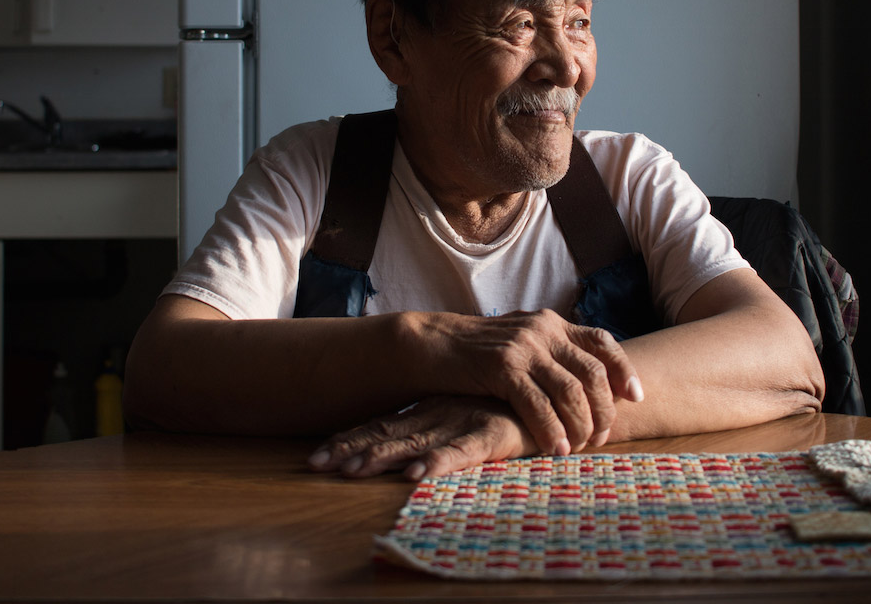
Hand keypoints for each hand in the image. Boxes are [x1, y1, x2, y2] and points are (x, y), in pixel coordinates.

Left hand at [308, 396, 533, 479]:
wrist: (557, 395)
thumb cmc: (509, 408)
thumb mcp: (466, 419)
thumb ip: (439, 432)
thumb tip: (404, 451)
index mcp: (429, 411)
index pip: (380, 426)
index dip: (347, 442)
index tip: (314, 458)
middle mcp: (439, 415)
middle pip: (386, 435)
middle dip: (349, 451)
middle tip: (315, 466)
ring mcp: (463, 422)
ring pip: (415, 444)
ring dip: (382, 458)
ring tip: (351, 473)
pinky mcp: (493, 433)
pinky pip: (462, 452)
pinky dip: (438, 463)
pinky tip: (417, 475)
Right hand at [410, 309, 642, 456]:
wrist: (431, 345)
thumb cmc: (478, 354)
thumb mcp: (521, 343)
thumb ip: (551, 354)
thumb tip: (587, 382)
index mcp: (552, 323)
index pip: (602, 341)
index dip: (624, 369)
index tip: (636, 397)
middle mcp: (543, 330)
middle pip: (593, 373)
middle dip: (604, 410)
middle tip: (601, 437)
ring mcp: (523, 347)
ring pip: (571, 391)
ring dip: (581, 425)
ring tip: (579, 447)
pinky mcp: (502, 367)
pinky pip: (538, 404)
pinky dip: (551, 430)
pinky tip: (556, 448)